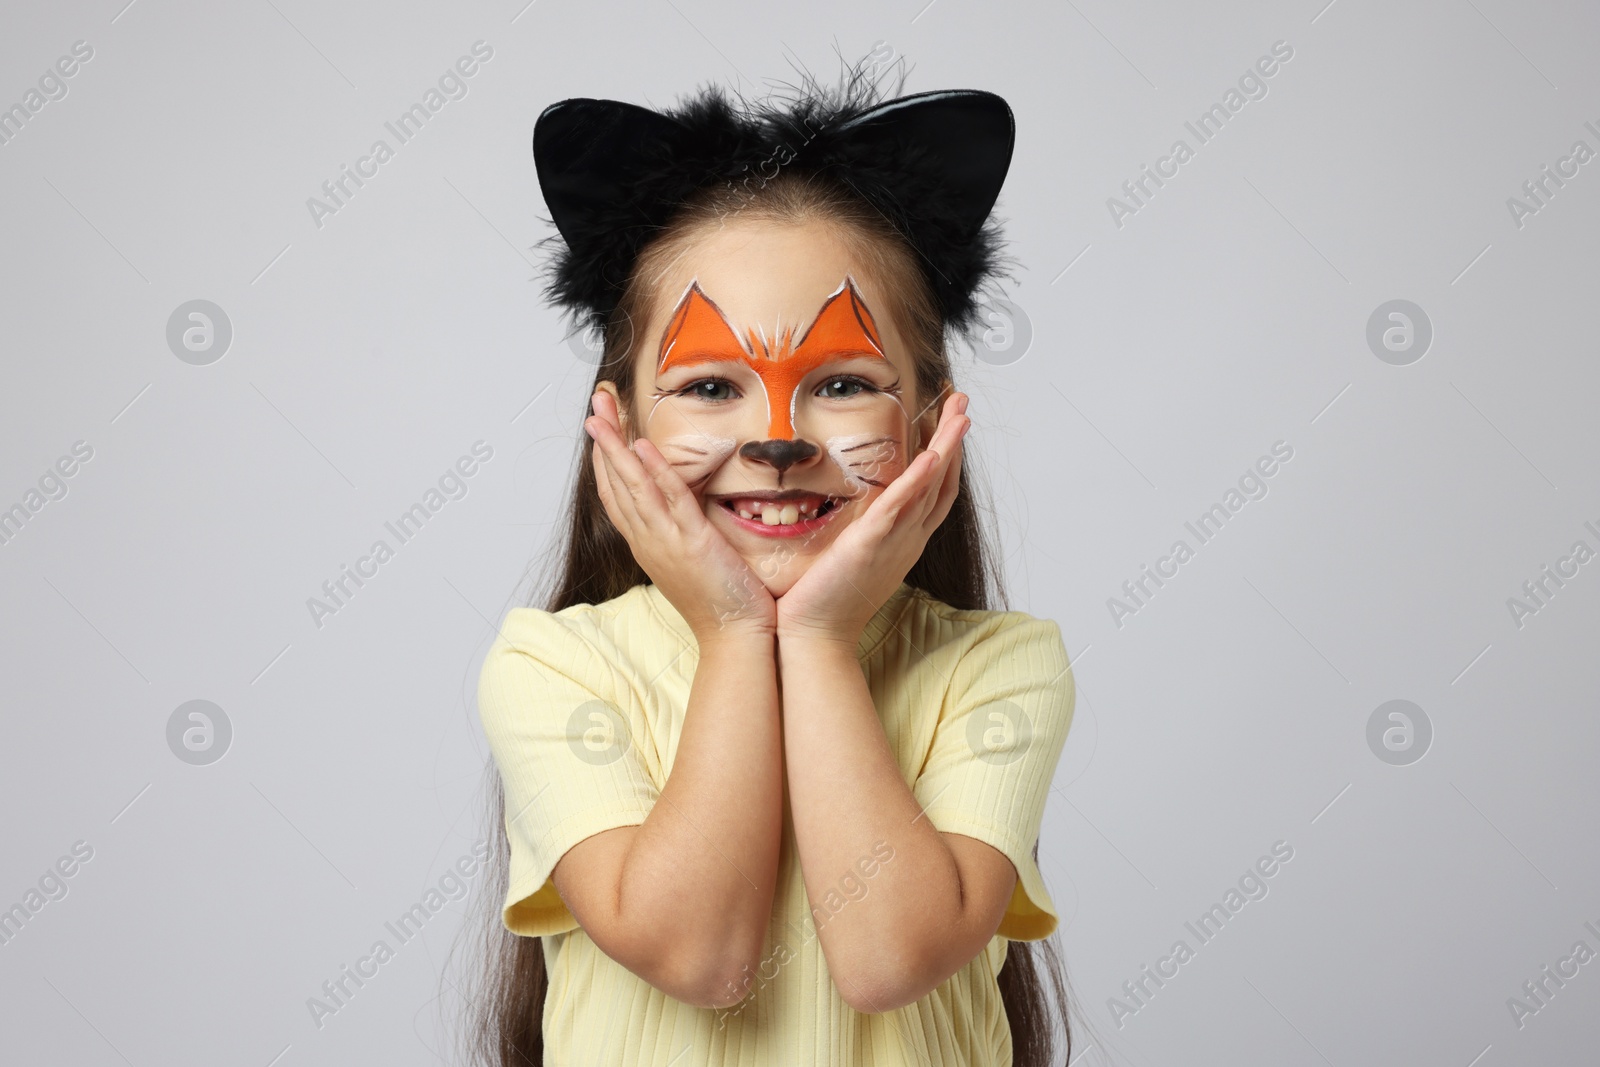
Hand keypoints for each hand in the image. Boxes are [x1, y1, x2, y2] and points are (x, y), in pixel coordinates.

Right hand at [584, 390, 776, 641]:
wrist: (734, 637)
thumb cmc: (721, 601)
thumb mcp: (691, 558)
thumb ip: (681, 530)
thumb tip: (682, 504)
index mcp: (647, 543)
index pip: (615, 494)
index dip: (604, 458)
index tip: (599, 426)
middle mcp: (647, 540)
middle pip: (614, 482)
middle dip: (603, 440)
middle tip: (594, 403)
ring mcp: (665, 542)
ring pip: (632, 486)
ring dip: (616, 447)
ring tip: (602, 413)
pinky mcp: (691, 544)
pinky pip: (669, 501)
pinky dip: (654, 473)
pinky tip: (643, 446)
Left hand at [776, 392, 969, 643]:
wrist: (814, 634)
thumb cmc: (824, 597)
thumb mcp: (850, 552)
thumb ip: (860, 526)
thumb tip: (851, 501)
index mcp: (903, 539)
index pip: (933, 489)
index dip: (946, 455)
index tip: (949, 421)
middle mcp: (907, 538)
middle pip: (942, 481)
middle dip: (955, 440)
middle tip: (963, 403)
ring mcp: (894, 541)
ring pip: (931, 488)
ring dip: (948, 450)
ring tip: (960, 416)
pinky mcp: (870, 545)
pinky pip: (900, 509)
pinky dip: (918, 482)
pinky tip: (931, 457)